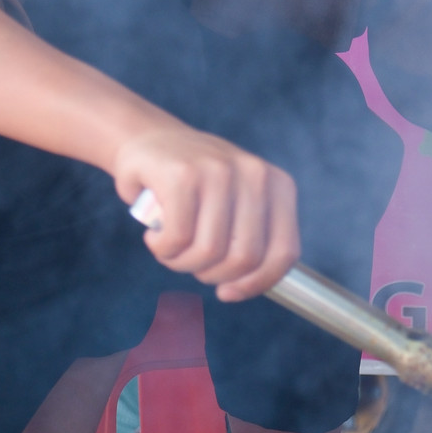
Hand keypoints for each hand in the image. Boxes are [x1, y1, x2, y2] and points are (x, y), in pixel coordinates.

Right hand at [111, 125, 298, 300]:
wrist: (148, 140)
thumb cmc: (194, 185)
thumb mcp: (236, 204)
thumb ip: (251, 240)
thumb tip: (241, 288)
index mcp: (278, 185)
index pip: (283, 252)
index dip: (256, 284)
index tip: (228, 293)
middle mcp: (255, 174)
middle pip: (244, 258)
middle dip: (211, 274)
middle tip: (190, 261)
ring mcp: (219, 171)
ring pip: (208, 252)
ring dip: (181, 262)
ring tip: (169, 247)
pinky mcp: (182, 174)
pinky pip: (177, 238)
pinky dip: (163, 249)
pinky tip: (155, 236)